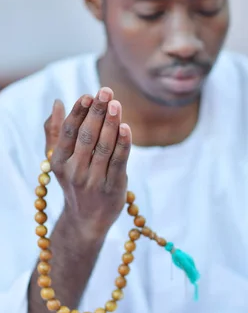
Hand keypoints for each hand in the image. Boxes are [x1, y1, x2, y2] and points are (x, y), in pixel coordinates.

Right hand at [44, 87, 131, 238]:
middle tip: (106, 92)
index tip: (88, 95)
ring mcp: (94, 180)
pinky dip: (123, 144)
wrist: (87, 220)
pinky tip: (126, 128)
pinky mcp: (113, 187)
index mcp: (59, 161)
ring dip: (111, 123)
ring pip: (103, 147)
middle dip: (96, 112)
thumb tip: (58, 102)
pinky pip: (119, 162)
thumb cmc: (75, 181)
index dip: (78, 112)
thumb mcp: (59, 159)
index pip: (69, 132)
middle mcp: (74, 171)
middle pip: (87, 136)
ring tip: (116, 104)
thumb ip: (56, 131)